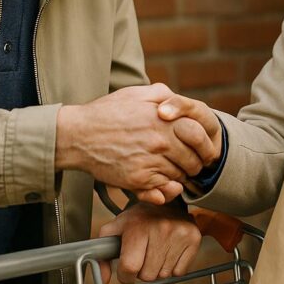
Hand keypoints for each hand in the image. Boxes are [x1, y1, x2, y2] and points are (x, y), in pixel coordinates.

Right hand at [56, 84, 219, 205]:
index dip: (204, 144)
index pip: (200, 135)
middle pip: (194, 160)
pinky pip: (163, 190)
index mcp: (165, 119)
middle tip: (188, 164)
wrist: (79, 135)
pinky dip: (165, 189)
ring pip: (180, 176)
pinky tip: (158, 181)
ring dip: (179, 176)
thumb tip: (179, 100)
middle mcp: (161, 141)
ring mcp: (150, 161)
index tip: (201, 149)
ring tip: (170, 171)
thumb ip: (163, 94)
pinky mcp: (138, 180)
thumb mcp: (136, 93)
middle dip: (194, 164)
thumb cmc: (107, 113)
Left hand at [97, 202, 201, 283]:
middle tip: (144, 254)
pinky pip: (179, 272)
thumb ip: (103, 255)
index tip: (127, 270)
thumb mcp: (116, 229)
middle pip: (147, 276)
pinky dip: (173, 267)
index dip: (125, 275)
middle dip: (143, 270)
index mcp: (138, 227)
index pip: (130, 268)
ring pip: (163, 275)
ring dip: (157, 268)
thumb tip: (103, 280)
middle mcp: (160, 229)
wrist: (168, 201)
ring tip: (157, 250)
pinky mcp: (193, 238)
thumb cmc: (139, 218)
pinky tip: (169, 251)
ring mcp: (179, 234)